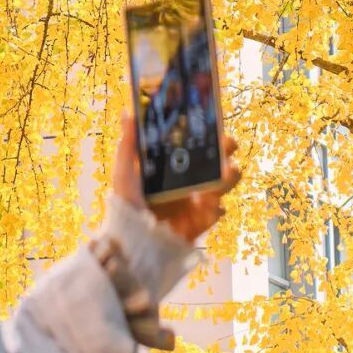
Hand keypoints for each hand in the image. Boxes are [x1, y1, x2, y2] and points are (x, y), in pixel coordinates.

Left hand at [112, 112, 240, 243]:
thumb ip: (128, 144)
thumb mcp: (124, 172)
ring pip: (224, 182)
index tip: (212, 117)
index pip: (196, 141)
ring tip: (224, 172)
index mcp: (174, 164)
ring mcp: (199, 199)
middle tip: (225, 142)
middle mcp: (190, 178)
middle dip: (226, 148)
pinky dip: (215, 208)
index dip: (207, 129)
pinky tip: (207, 206)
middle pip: (217, 158)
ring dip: (228, 176)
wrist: (132, 241)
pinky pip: (218, 212)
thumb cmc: (126, 204)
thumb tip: (128, 112)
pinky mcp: (203, 220)